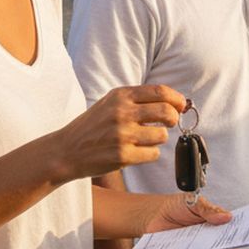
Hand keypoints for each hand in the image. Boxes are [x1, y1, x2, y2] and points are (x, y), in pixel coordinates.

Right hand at [54, 84, 183, 180]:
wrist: (66, 150)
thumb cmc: (93, 126)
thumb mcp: (111, 103)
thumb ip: (138, 100)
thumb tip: (174, 102)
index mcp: (120, 96)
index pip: (160, 91)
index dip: (177, 99)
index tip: (181, 106)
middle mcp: (122, 113)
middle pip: (167, 112)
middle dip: (174, 118)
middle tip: (170, 123)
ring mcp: (122, 135)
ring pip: (162, 135)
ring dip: (158, 139)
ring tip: (144, 139)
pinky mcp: (123, 156)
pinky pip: (153, 154)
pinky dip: (149, 154)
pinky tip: (136, 151)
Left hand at [140, 194, 238, 248]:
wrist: (155, 215)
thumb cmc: (178, 206)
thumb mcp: (194, 201)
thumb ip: (209, 209)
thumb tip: (227, 217)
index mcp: (215, 221)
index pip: (231, 229)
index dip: (240, 233)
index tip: (245, 236)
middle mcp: (209, 236)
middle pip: (223, 245)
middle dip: (228, 247)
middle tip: (229, 248)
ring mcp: (198, 247)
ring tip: (196, 242)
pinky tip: (182, 245)